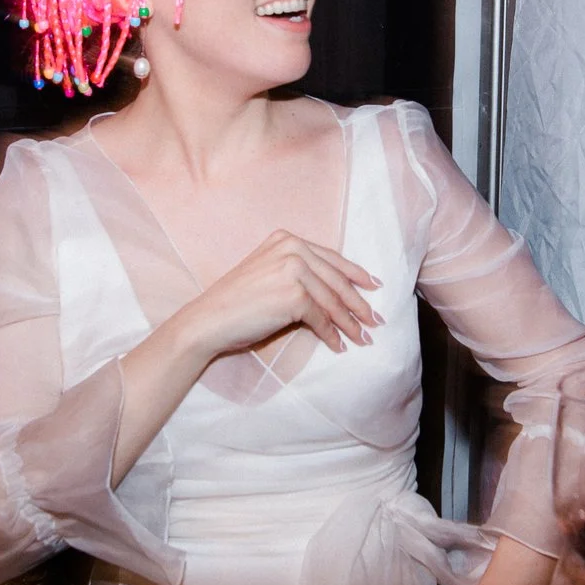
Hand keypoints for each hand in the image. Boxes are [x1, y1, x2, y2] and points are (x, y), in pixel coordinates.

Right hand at [174, 231, 381, 356]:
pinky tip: (338, 345)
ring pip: (332, 301)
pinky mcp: (294, 295)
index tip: (373, 286)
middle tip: (375, 320)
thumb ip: (298, 273)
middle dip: (358, 303)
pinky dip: (331, 335)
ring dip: (350, 323)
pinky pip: (321, 318)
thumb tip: (336, 294)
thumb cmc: (236, 303)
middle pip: (336, 280)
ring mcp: (293, 270)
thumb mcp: (268, 274)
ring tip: (362, 338)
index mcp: (287, 239)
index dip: (355, 274)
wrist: (209, 320)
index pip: (331, 258)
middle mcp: (292, 248)